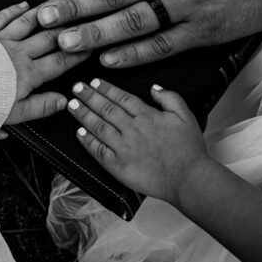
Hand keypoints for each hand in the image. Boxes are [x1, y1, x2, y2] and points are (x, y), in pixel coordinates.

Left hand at [0, 1, 89, 125]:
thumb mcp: (10, 115)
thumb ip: (39, 107)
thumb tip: (62, 101)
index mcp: (27, 75)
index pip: (60, 63)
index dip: (78, 55)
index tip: (91, 47)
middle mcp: (17, 53)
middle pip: (49, 39)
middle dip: (68, 29)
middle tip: (83, 19)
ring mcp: (0, 40)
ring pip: (29, 23)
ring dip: (46, 15)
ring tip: (60, 7)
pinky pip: (3, 17)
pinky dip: (15, 10)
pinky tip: (23, 5)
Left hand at [66, 77, 204, 202]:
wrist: (188, 179)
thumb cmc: (189, 151)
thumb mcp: (186, 116)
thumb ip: (170, 98)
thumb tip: (154, 88)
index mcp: (147, 116)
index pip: (122, 98)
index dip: (106, 88)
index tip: (94, 81)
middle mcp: (132, 129)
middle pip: (106, 108)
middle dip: (89, 96)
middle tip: (76, 87)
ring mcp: (123, 148)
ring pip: (98, 126)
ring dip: (83, 114)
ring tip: (72, 104)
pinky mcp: (118, 166)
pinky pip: (98, 151)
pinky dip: (87, 141)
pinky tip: (78, 133)